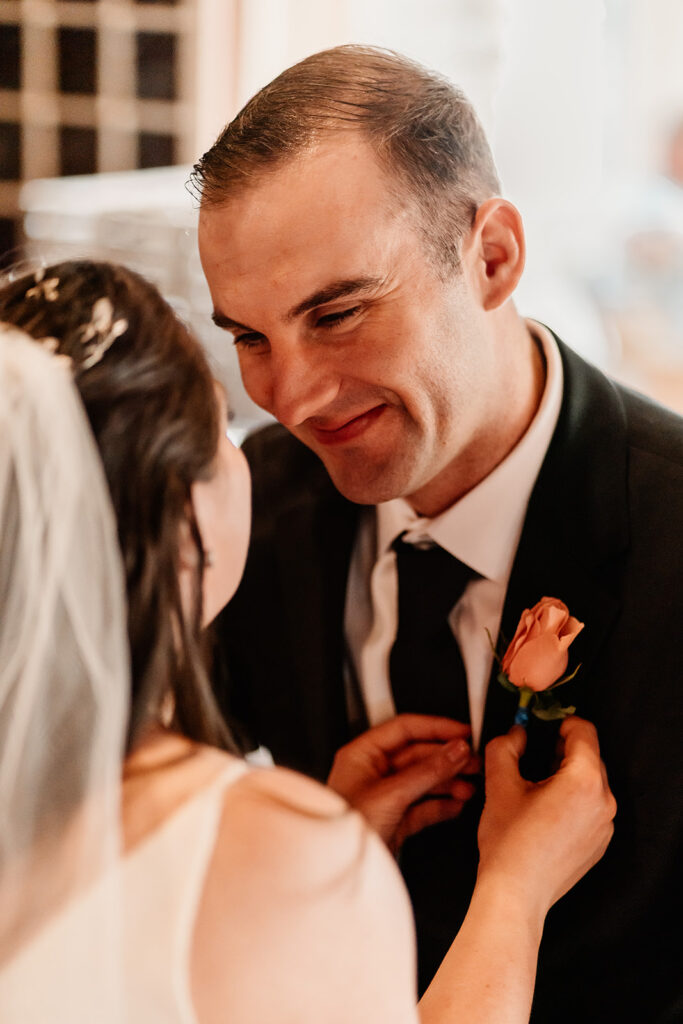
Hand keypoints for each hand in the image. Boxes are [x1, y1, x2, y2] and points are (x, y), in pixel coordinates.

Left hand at [327, 714, 479, 853]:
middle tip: (472, 761)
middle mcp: (372, 773)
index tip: (462, 733)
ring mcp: (384, 798)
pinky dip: (441, 805)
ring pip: (423, 781)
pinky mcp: (393, 822)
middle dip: (447, 759)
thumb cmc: (344, 830)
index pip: (404, 730)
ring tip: (470, 785)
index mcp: (362, 755)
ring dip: (448, 782)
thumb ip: (428, 771)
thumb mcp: (391, 794)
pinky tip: (457, 804)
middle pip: (418, 756)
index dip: (435, 728)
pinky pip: (422, 807)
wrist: (336, 872)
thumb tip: (455, 750)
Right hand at [477, 716, 616, 919]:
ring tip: (535, 789)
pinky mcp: (599, 841)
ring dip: (566, 776)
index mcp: (583, 781)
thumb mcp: (499, 783)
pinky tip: (544, 813)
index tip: (544, 725)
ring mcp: (604, 824)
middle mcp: (602, 801)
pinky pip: (590, 807)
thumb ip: (505, 746)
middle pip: (588, 756)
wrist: (516, 894)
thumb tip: (515, 733)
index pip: (583, 731)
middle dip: (561, 751)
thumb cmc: (510, 845)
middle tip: (533, 757)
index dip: (560, 722)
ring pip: (589, 782)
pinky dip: (571, 800)